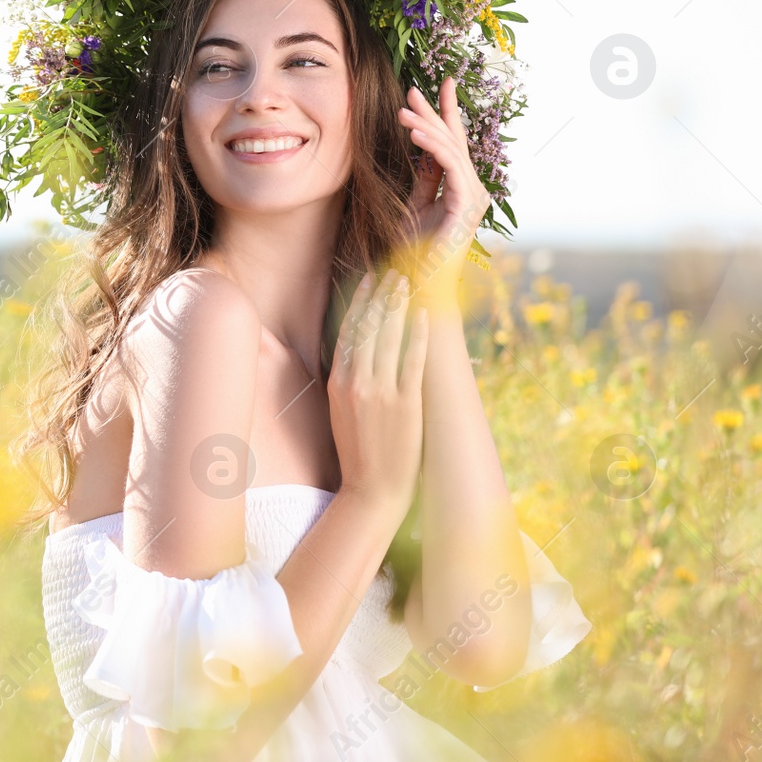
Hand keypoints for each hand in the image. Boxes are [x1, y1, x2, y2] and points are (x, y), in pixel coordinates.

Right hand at [327, 268, 428, 516]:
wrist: (372, 489)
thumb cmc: (359, 453)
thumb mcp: (342, 412)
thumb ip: (348, 381)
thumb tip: (358, 352)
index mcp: (338, 384)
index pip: (348, 332)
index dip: (360, 302)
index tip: (369, 280)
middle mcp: (356, 383)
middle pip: (368, 328)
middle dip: (381, 296)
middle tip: (393, 272)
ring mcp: (381, 392)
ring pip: (388, 338)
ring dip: (398, 306)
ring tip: (407, 283)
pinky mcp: (405, 404)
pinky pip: (412, 361)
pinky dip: (417, 335)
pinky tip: (423, 316)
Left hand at [397, 77, 491, 306]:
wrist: (419, 287)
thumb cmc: (415, 253)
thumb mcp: (415, 205)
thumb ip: (424, 177)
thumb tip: (422, 147)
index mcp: (461, 189)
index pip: (453, 144)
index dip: (445, 113)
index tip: (436, 85)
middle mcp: (473, 191)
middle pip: (454, 142)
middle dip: (434, 112)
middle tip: (412, 89)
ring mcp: (473, 199)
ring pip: (452, 150)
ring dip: (426, 127)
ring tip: (402, 110)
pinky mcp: (466, 208)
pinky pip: (451, 169)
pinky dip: (434, 148)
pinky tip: (416, 135)